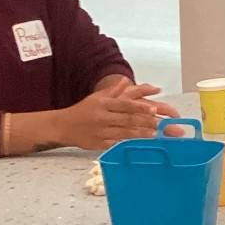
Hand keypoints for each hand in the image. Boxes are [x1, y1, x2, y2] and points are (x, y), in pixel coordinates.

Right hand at [60, 82, 176, 151]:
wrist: (64, 126)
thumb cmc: (83, 110)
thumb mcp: (97, 97)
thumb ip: (114, 90)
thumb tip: (126, 80)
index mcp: (103, 104)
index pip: (125, 105)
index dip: (140, 107)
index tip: (153, 108)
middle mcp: (102, 117)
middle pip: (127, 120)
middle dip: (145, 122)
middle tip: (161, 124)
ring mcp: (101, 132)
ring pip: (124, 133)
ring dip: (140, 134)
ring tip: (154, 134)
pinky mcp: (99, 144)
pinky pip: (116, 144)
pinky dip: (128, 144)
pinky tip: (138, 144)